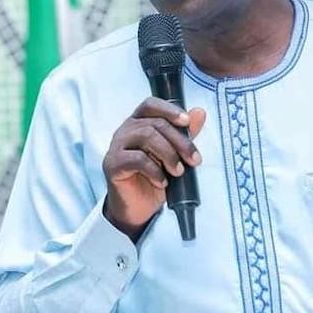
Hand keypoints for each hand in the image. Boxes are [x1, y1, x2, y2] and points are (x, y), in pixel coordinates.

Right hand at [102, 97, 205, 239]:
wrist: (139, 207)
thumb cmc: (155, 176)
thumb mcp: (175, 153)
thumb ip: (185, 133)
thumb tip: (199, 112)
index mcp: (139, 122)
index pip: (151, 104)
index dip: (169, 109)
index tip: (187, 121)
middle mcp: (126, 130)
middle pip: (155, 124)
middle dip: (179, 141)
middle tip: (193, 159)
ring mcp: (117, 146)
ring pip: (146, 137)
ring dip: (169, 154)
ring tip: (178, 171)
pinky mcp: (112, 164)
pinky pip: (137, 159)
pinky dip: (155, 170)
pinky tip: (162, 181)